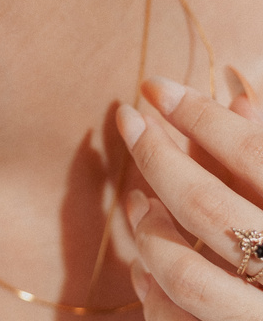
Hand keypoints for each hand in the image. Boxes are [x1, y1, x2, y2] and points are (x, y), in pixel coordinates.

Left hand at [116, 77, 262, 319]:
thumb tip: (234, 94)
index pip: (252, 153)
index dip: (199, 115)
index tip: (155, 86)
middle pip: (205, 206)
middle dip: (155, 155)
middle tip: (127, 119)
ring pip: (184, 273)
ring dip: (147, 230)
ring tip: (137, 200)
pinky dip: (151, 291)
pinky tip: (144, 264)